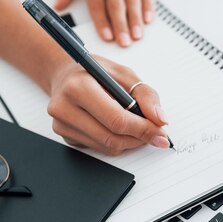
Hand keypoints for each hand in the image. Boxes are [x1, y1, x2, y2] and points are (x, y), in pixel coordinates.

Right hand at [47, 55, 169, 154]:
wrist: (65, 76)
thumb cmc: (95, 73)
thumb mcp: (123, 74)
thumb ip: (146, 95)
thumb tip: (160, 120)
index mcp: (78, 87)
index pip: (116, 119)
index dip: (143, 129)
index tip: (160, 132)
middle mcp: (64, 108)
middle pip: (112, 138)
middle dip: (139, 138)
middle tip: (154, 134)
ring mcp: (61, 125)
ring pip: (107, 147)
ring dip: (129, 142)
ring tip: (137, 128)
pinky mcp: (65, 137)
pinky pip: (98, 148)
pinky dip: (115, 142)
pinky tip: (117, 128)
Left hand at [54, 0, 155, 46]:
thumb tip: (58, 5)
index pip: (97, 3)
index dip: (102, 21)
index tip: (107, 36)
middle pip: (116, 4)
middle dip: (120, 25)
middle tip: (123, 42)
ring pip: (132, 0)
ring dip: (135, 20)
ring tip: (136, 35)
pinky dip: (148, 7)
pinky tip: (148, 20)